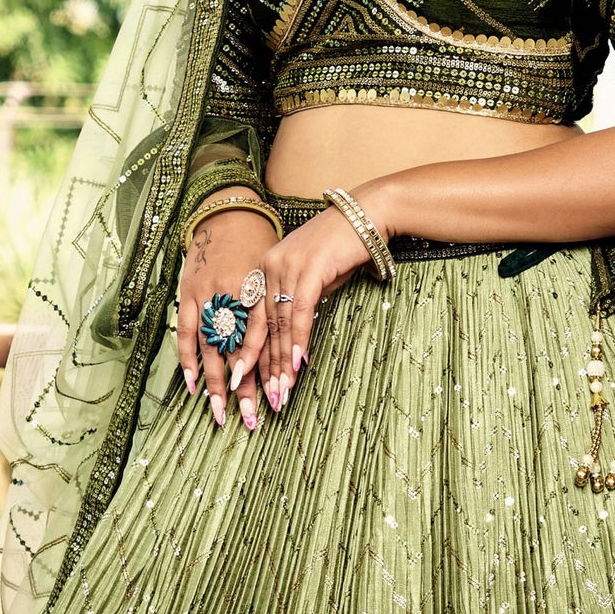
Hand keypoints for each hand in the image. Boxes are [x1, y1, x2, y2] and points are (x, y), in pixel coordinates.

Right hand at [175, 206, 278, 426]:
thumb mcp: (284, 274)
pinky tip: (193, 386)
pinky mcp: (189, 292)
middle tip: (252, 419)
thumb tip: (300, 350)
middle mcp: (236, 292)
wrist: (231, 212)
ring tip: (220, 413)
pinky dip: (189, 359)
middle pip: (243, 347)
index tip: (280, 396)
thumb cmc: (265, 246)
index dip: (275, 367)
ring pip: (214, 346)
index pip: (272, 335)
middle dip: (247, 386)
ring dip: (216, 383)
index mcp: (265, 287)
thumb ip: (291, 306)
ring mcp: (209, 292)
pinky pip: (187, 331)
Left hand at [228, 200, 383, 411]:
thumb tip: (295, 338)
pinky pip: (300, 311)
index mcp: (266, 269)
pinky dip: (299, 338)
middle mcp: (270, 266)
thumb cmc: (344, 248)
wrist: (366, 215)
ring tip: (283, 390)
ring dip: (283, 361)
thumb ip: (300, 304)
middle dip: (265, 366)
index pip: (256, 320)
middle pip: (264, 326)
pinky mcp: (309, 267)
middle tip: (268, 398)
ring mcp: (287, 265)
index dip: (252, 354)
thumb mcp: (316, 279)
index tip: (248, 384)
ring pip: (280, 323)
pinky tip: (299, 362)